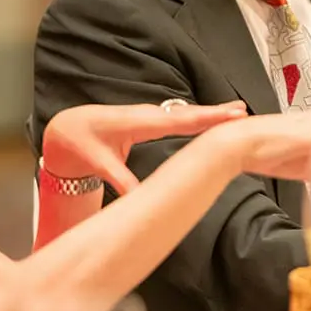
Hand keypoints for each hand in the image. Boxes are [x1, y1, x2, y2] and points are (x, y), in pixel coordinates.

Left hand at [42, 101, 248, 193]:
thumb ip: (119, 178)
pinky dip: (197, 116)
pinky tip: (212, 118)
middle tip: (243, 111)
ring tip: (237, 111)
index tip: (227, 115)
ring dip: (210, 113)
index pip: (177, 121)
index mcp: (137, 122)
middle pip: (187, 114)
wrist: (67, 129)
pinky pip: (178, 117)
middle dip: (215, 112)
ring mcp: (149, 116)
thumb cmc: (80, 142)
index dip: (204, 119)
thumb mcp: (97, 162)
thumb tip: (138, 199)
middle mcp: (146, 115)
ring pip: (185, 113)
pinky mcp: (149, 120)